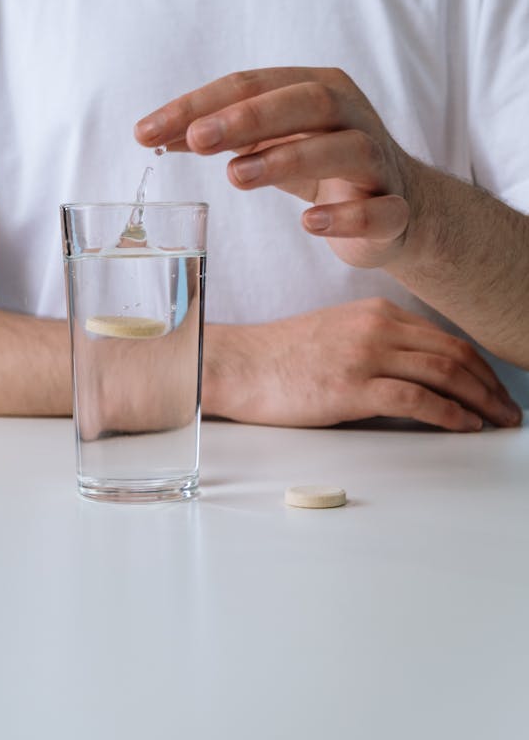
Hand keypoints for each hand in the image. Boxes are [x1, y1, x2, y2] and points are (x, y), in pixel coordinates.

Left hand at [135, 68, 420, 270]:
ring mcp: (377, 163)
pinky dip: (346, 216)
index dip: (198, 105)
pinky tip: (310, 223)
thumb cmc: (323, 165)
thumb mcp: (270, 141)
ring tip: (237, 176)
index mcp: (318, 88)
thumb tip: (156, 135)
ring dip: (289, 159)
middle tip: (196, 139)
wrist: (402, 209)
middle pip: (306, 102)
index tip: (146, 132)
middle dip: (248, 117)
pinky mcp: (394, 212)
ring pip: (344, 150)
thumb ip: (221, 134)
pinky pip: (379, 211)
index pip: (252, 84)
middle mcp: (351, 117)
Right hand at [203, 299, 522, 430]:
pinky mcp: (352, 386)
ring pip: (443, 373)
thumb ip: (376, 345)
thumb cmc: (279, 358)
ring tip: (497, 421)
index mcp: (375, 313)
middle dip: (489, 385)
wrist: (237, 365)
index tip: (493, 388)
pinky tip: (465, 426)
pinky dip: (449, 413)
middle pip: (453, 354)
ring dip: (480, 401)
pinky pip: (417, 398)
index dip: (478, 367)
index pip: (443, 339)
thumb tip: (415, 374)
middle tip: (509, 410)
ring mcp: (365, 355)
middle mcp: (377, 328)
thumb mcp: (336, 335)